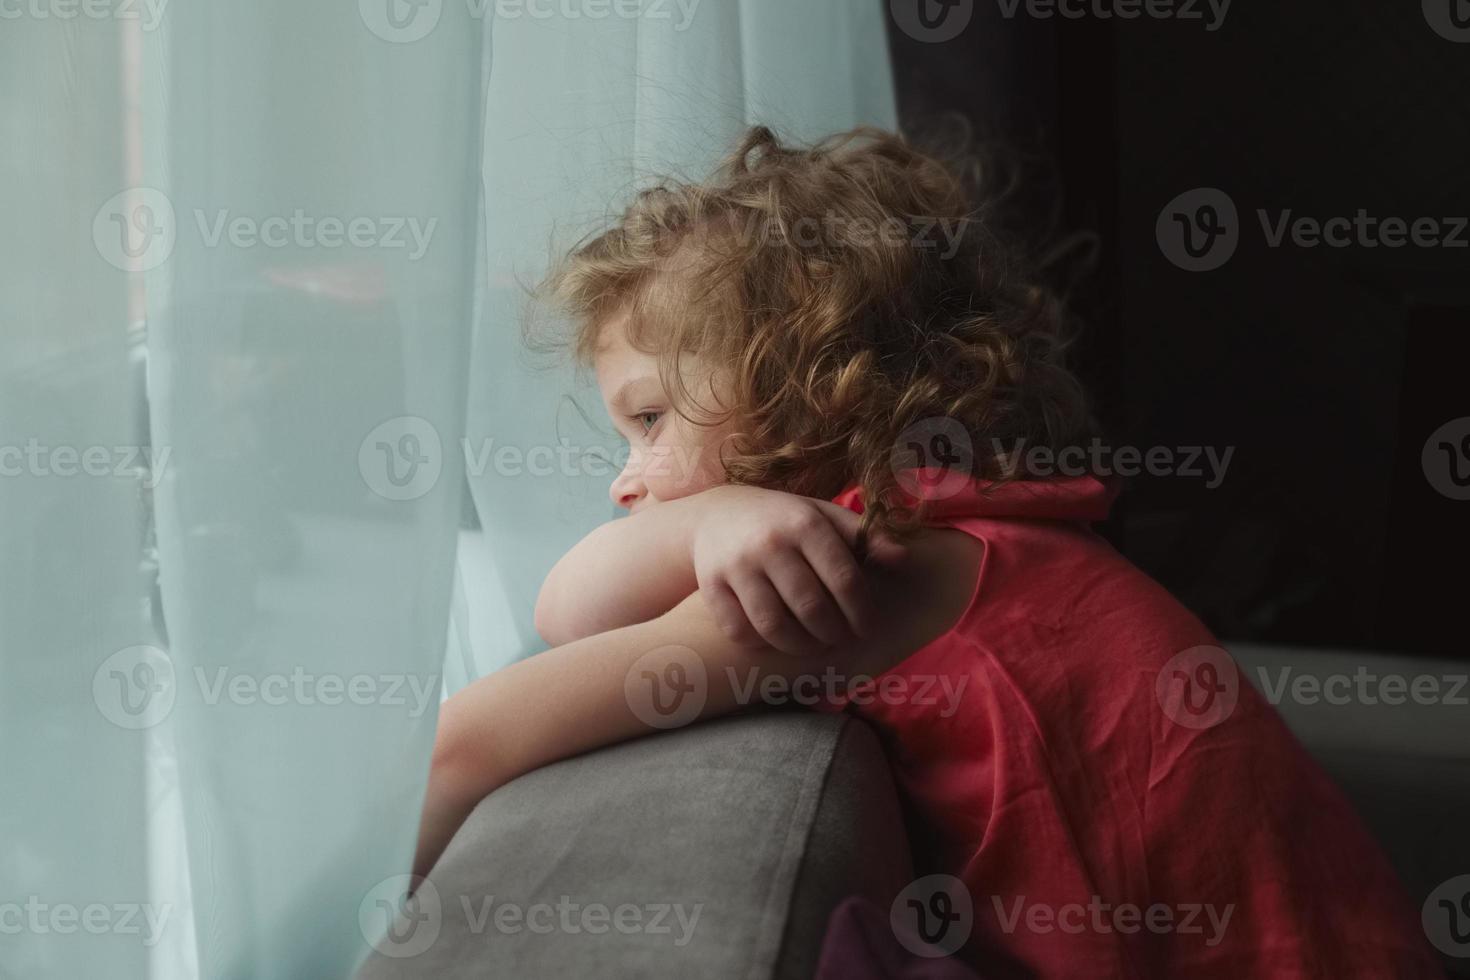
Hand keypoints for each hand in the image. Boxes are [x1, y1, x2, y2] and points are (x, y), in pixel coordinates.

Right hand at [689, 485, 904, 654]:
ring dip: (800, 645)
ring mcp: (736, 565)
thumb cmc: (785, 521)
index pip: (844, 579)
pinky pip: (739, 630)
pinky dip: (760, 643)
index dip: (862, 612)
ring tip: (812, 644)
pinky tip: (775, 639)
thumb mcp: (824, 516)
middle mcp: (770, 542)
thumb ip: (865, 537)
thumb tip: (903, 561)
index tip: (867, 628)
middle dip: (833, 633)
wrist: (717, 515)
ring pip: (774, 625)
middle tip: (840, 638)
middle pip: (811, 608)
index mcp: (805, 523)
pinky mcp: (710, 584)